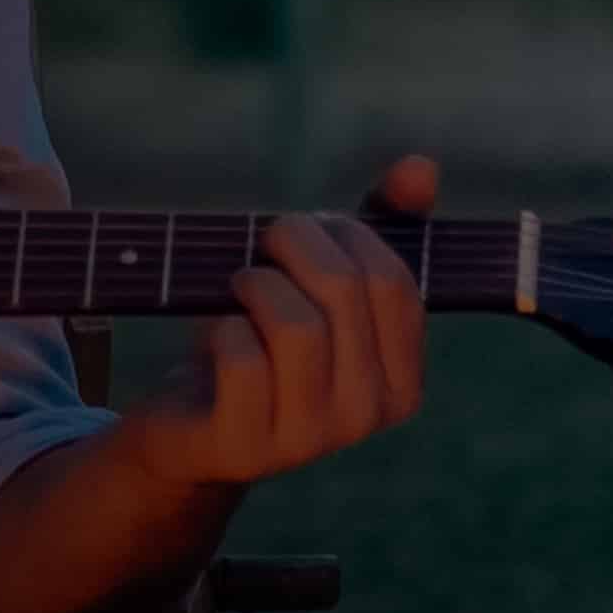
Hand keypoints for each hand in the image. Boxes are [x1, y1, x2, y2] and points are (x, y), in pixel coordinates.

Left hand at [101, 157, 444, 490]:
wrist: (190, 426)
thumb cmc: (266, 341)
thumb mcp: (322, 287)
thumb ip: (378, 228)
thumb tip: (422, 167)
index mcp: (402, 381)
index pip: (394, 282)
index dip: (346, 234)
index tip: (311, 229)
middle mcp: (366, 415)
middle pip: (344, 291)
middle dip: (295, 242)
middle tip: (266, 240)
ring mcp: (308, 438)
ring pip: (296, 325)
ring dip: (256, 284)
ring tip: (242, 286)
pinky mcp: (246, 444)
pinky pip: (242, 357)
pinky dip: (222, 325)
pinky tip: (219, 332)